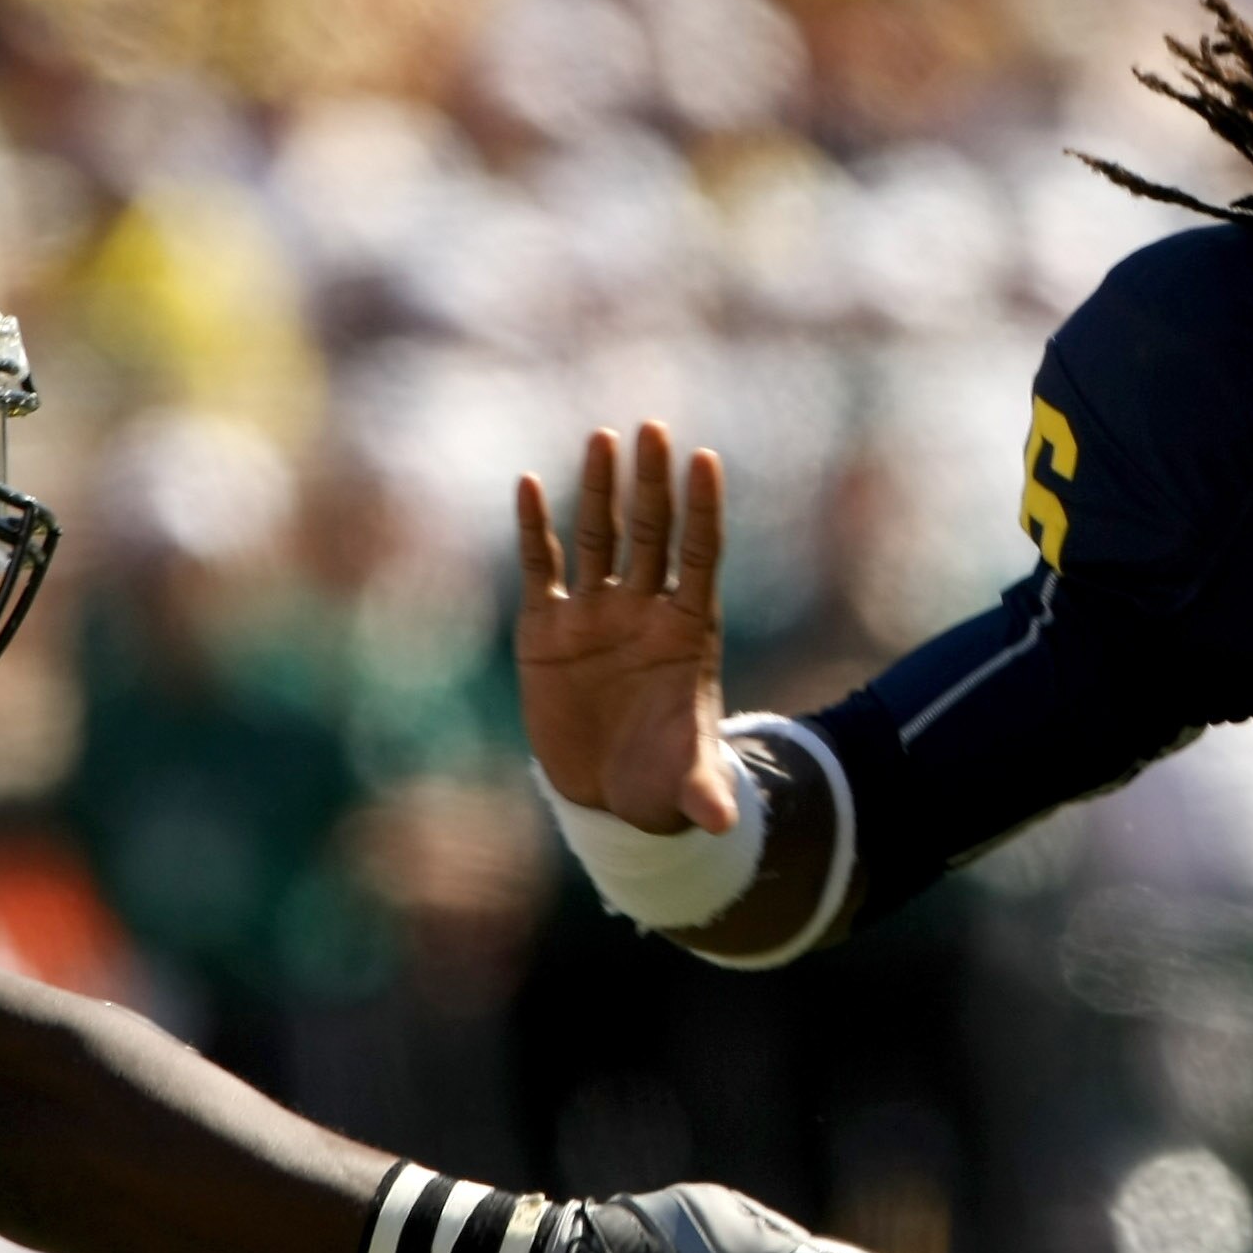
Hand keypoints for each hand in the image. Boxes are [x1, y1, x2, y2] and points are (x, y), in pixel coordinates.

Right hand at [516, 424, 737, 836]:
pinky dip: (535, 529)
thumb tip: (722, 822)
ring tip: (603, 438)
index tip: (705, 460)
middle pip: (652, 533)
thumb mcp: (680, 786)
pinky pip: (542, 569)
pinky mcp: (548, 630)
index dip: (702, 511)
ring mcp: (595, 615)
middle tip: (653, 429)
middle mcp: (643, 610)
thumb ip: (700, 792)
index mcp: (686, 632)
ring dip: (600, 490)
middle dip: (652, 484)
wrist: (608, 796)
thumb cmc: (658, 782)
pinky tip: (530, 485)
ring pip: (599, 538)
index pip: (700, 556)